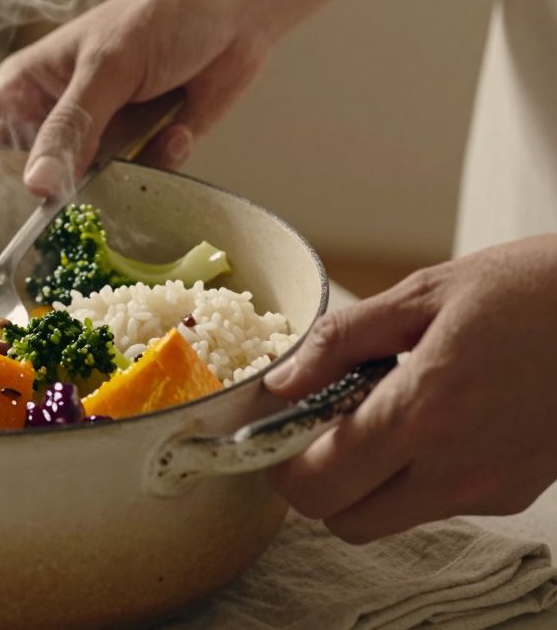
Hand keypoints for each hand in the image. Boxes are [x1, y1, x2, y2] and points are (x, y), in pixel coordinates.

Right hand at [0, 0, 270, 195]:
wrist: (239, 7)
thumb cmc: (161, 16)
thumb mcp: (107, 68)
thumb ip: (71, 130)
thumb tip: (37, 189)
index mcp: (24, 91)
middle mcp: (54, 122)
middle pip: (28, 186)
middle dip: (45, 207)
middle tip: (59, 228)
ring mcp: (97, 141)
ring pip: (83, 196)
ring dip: (109, 192)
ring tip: (130, 165)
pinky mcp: (141, 154)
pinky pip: (135, 187)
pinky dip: (158, 167)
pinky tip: (177, 128)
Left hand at [264, 235, 556, 542]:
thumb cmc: (533, 290)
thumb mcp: (427, 292)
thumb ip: (342, 340)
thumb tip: (282, 381)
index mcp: (424, 411)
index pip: (318, 483)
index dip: (281, 464)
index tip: (279, 429)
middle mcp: (455, 468)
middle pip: (343, 520)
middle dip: (317, 482)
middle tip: (321, 427)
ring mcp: (489, 489)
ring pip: (389, 518)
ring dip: (365, 482)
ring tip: (384, 412)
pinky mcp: (515, 493)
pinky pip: (436, 504)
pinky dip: (414, 476)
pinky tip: (434, 417)